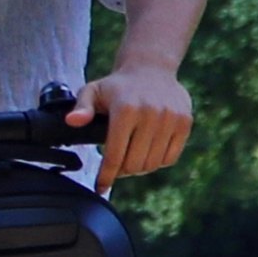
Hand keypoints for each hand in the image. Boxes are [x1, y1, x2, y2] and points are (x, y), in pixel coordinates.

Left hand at [73, 64, 194, 185]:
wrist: (151, 68)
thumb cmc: (117, 86)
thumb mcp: (93, 91)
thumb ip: (81, 107)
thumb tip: (73, 121)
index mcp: (125, 109)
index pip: (114, 155)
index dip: (106, 176)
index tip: (100, 188)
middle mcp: (150, 114)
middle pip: (134, 164)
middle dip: (122, 171)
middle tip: (116, 165)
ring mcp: (170, 118)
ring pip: (152, 163)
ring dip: (139, 168)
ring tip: (130, 159)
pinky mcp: (184, 122)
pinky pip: (170, 157)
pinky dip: (157, 161)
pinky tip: (147, 153)